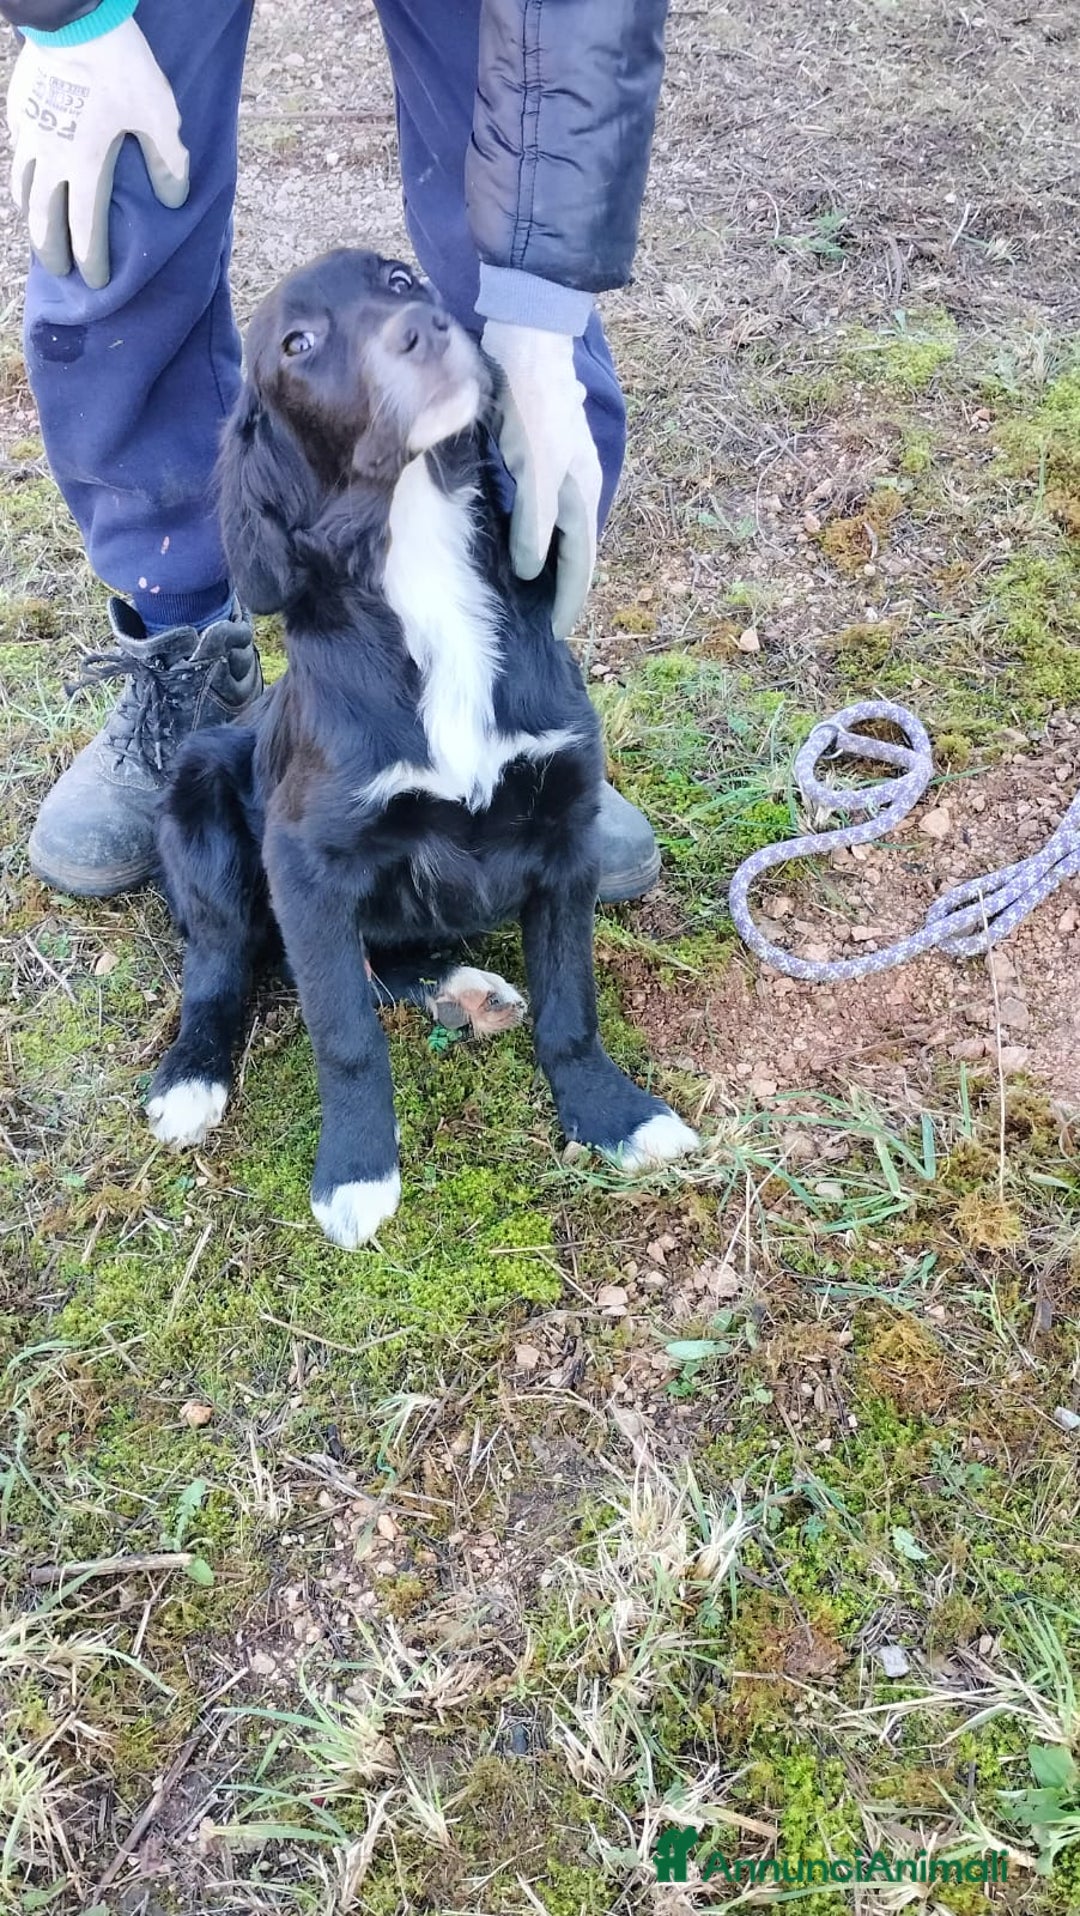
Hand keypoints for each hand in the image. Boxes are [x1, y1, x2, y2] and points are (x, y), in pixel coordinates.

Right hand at [6, 16, 188, 290]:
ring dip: (31, 215)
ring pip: (23, 186)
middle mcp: (51, 158)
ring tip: (39, 229)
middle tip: (61, 271)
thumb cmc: (120, 67)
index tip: (97, 282)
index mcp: (85, 166)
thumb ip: (167, 162)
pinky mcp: (19, 107)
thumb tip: (173, 200)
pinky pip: (17, 149)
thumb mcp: (158, 116)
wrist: (73, 18)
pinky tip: (29, 171)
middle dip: (53, 250)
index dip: (91, 260)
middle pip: (44, 218)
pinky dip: (23, 170)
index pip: (85, 229)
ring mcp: (30, 132)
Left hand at [482, 321, 601, 638]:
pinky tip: (522, 541)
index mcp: (582, 493)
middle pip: (576, 551)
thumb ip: (533, 523)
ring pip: (563, 530)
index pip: (581, 563)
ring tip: (533, 592)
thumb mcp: (532, 467)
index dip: (569, 600)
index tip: (557, 634)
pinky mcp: (545, 453)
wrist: (528, 336)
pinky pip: (548, 508)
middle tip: (544, 621)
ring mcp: (565, 468)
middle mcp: (579, 485)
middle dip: (563, 588)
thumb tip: (533, 570)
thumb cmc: (530, 402)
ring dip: (552, 562)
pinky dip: (540, 534)